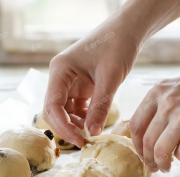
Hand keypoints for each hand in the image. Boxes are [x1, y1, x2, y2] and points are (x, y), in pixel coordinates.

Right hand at [42, 16, 138, 146]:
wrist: (127, 31)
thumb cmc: (117, 46)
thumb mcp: (110, 78)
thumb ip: (100, 106)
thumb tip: (92, 133)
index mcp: (60, 70)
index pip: (52, 105)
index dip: (63, 127)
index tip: (80, 141)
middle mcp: (61, 77)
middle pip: (55, 110)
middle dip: (68, 127)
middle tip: (86, 142)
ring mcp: (70, 82)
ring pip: (66, 111)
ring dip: (77, 124)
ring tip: (93, 133)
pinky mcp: (82, 86)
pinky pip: (78, 107)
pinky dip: (86, 117)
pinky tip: (96, 124)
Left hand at [130, 61, 179, 172]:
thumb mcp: (179, 88)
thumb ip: (162, 105)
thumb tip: (149, 134)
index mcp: (158, 91)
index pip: (135, 124)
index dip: (137, 145)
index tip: (142, 153)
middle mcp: (166, 103)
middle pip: (146, 141)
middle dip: (148, 159)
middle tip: (154, 167)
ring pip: (160, 151)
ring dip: (162, 164)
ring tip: (166, 167)